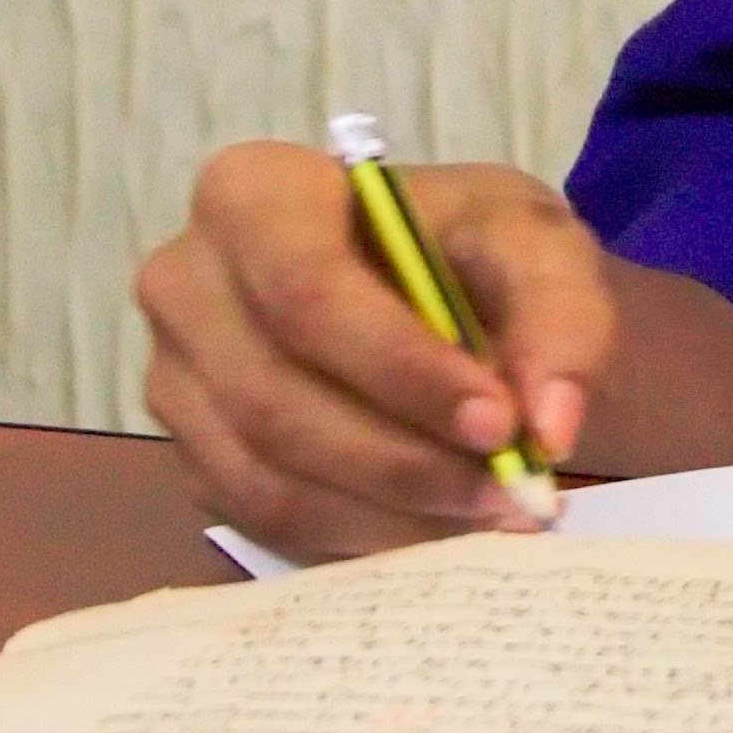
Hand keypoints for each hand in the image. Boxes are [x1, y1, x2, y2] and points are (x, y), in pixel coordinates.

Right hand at [133, 144, 617, 558]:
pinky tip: (435, 526)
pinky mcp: (191, 454)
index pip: (306, 293)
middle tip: (509, 493)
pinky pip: (261, 519)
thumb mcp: (535, 243)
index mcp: (252, 194)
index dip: (402, 370)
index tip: (500, 423)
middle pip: (275, 400)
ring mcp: (173, 377)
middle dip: (404, 462)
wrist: (427, 280)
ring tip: (487, 515)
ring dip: (389, 515)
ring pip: (265, 477)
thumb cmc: (464, 245)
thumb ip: (559, 315)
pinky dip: (359, 539)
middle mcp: (186, 283)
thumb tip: (549, 428)